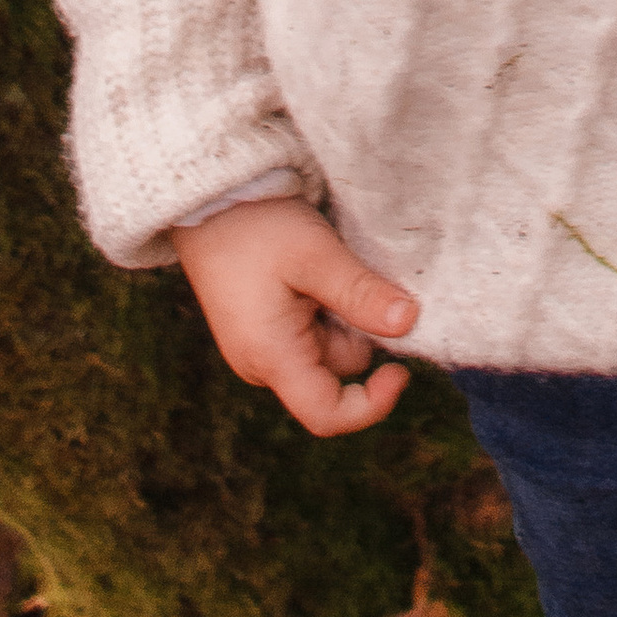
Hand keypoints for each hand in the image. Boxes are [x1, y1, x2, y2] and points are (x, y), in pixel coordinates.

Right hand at [172, 194, 416, 436]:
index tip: (402, 370)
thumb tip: (409, 323)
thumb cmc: (257, 227)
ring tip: (326, 265)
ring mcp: (260, 346)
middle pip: (335, 369)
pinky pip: (308, 330)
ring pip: (326, 346)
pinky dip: (324, 305)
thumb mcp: (316, 256)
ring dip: (341, 313)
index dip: (372, 404)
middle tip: (349, 275)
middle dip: (357, 329)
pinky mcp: (262, 328)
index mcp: (271, 358)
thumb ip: (361, 295)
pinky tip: (314, 270)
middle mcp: (262, 363)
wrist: (207, 201)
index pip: (327, 415)